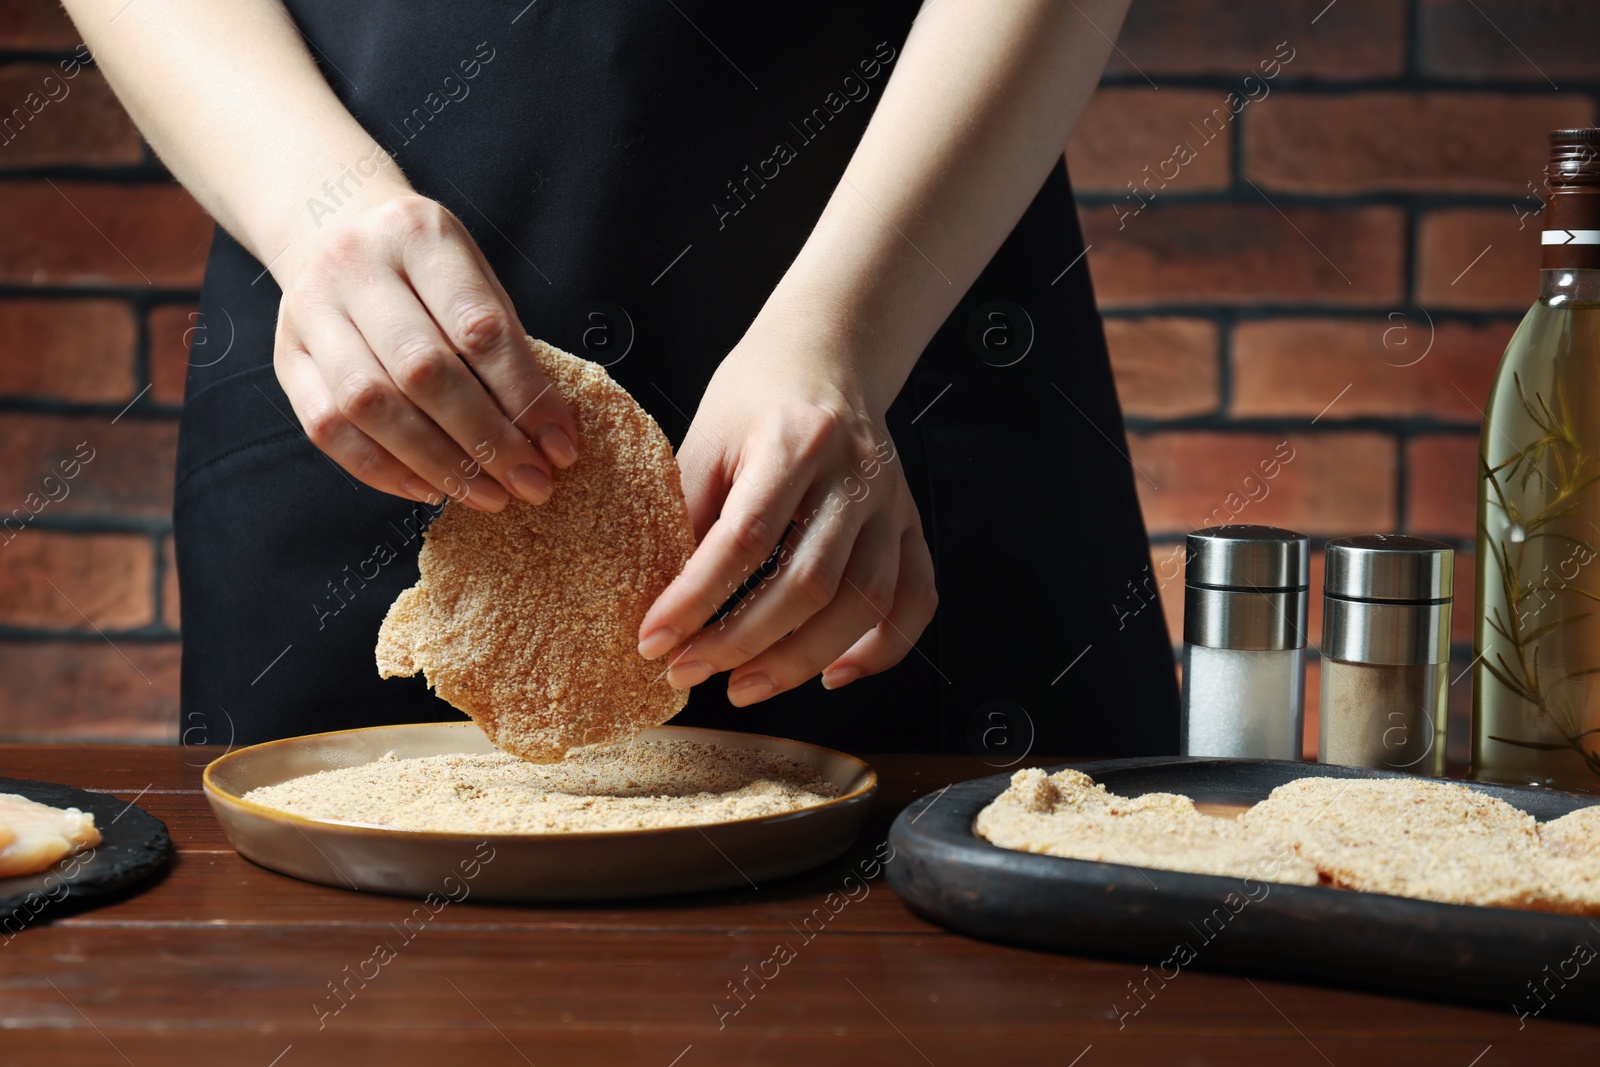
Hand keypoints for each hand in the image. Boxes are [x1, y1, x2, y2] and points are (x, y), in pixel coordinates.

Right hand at [272, 190, 577, 509]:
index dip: (526, 396)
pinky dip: (383, 469)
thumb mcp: (473, 274)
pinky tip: (430, 489)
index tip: (561, 445)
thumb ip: (503, 341)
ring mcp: (310, 311)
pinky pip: (327, 428)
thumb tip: (546, 433)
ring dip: (438, 464)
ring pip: (370, 405)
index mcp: (418, 236)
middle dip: (487, 439)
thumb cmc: (425, 265)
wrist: (329, 222)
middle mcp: (355, 267)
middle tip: (531, 482)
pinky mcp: (285, 356)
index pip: (479, 328)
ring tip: (489, 496)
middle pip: (423, 371)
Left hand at [637, 337, 937, 705]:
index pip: (744, 538)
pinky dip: (882, 648)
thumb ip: (687, 512)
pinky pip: (915, 599)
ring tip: (744, 686)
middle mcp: (856, 474)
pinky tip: (833, 673)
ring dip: (800, 659)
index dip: (695, 598)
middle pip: (809, 583)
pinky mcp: (912, 523)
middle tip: (688, 672)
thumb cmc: (757, 396)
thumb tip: (660, 600)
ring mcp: (893, 502)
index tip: (654, 640)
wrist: (827, 352)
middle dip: (742, 642)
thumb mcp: (707, 437)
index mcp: (796, 441)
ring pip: (863, 603)